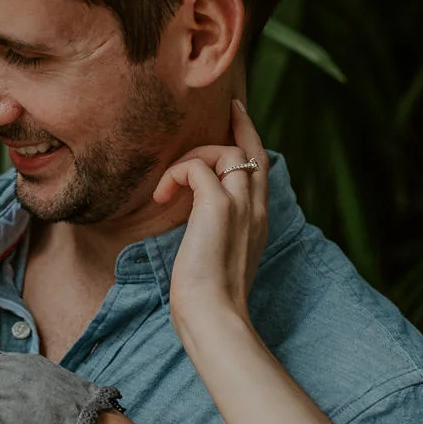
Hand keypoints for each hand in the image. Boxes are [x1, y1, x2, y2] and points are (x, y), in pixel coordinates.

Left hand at [152, 99, 269, 343]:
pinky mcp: (219, 206)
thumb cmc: (209, 297)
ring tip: (168, 188)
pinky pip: (197, 166)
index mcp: (257, 221)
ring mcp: (240, 205)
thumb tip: (195, 223)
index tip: (238, 117)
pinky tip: (161, 197)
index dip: (250, 139)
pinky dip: (175, 174)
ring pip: (227, 151)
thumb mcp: (216, 257)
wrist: (214, 315)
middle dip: (239, 125)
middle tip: (228, 108)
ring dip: (191, 159)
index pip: (260, 169)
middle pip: (251, 151)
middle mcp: (255, 208)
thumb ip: (214, 232)